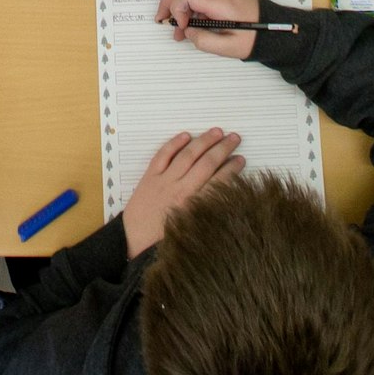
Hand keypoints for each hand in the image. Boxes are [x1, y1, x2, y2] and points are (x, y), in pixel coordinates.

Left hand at [121, 128, 243, 256]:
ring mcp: (164, 180)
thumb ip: (206, 215)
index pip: (218, 182)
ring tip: (217, 131)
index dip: (232, 169)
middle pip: (206, 163)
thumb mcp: (190, 232)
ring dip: (204, 141)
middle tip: (235, 138)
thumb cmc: (162, 242)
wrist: (132, 241)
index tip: (241, 159)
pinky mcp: (149, 176)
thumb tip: (225, 200)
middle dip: (223, 149)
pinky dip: (174, 143)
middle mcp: (180, 190)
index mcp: (193, 207)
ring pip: (187, 155)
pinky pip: (163, 155)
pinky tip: (186, 135)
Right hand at [155, 0, 261, 60]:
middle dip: (169, 3)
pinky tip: (191, 22)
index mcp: (221, 1)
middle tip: (161, 20)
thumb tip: (187, 31)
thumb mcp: (229, 47)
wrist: (277, 29)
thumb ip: (203, 40)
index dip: (176, 9)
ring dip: (180, 6)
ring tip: (179, 30)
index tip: (180, 28)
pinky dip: (191, 5)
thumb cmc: (256, 38)